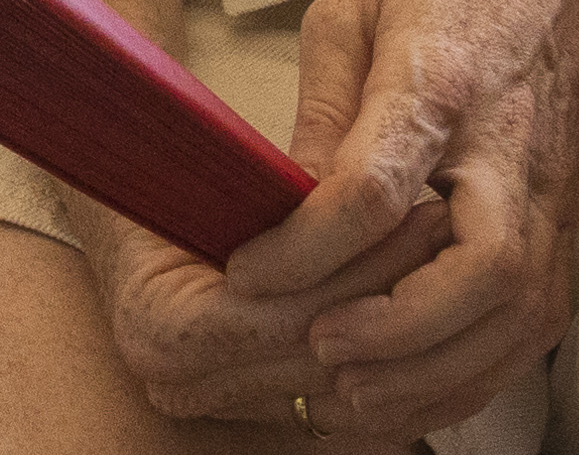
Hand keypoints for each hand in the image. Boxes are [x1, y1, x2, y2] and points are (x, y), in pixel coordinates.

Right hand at [79, 191, 452, 436]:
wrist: (128, 217)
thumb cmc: (161, 178)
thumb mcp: (207, 169)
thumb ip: (274, 191)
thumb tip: (357, 181)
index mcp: (159, 331)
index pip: (284, 316)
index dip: (359, 265)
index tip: (414, 207)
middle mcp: (182, 384)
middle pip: (320, 358)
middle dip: (392, 291)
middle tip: (448, 226)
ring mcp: (220, 407)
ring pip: (343, 392)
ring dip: (405, 329)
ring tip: (449, 258)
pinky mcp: (258, 410)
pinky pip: (346, 407)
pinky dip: (395, 366)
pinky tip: (432, 308)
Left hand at [129, 0, 578, 438]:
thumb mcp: (353, 9)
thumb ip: (321, 109)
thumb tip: (282, 201)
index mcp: (443, 80)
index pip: (379, 186)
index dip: (307, 245)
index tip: (247, 271)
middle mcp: (509, 153)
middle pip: (478, 270)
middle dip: (396, 331)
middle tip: (317, 351)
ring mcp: (550, 198)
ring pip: (517, 316)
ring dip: (435, 372)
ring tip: (352, 392)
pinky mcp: (565, 228)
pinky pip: (534, 325)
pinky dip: (476, 373)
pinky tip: (414, 389)